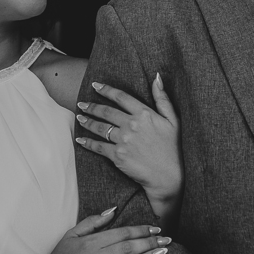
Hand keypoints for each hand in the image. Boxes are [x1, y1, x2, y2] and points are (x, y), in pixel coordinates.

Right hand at [35, 208, 170, 253]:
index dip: (140, 231)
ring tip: (163, 253)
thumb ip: (93, 222)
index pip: (121, 233)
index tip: (156, 230)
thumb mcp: (72, 234)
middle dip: (150, 243)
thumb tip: (113, 210)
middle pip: (128, 248)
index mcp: (91, 242)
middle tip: (167, 240)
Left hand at [76, 75, 181, 204]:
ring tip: (80, 118)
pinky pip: (98, 147)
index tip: (96, 86)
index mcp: (144, 114)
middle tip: (82, 104)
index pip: (121, 97)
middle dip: (91, 106)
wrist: (170, 175)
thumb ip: (162, 98)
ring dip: (87, 122)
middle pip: (106, 112)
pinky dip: (88, 143)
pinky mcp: (118, 156)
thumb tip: (157, 78)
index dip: (106, 90)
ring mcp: (123, 140)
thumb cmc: (174, 147)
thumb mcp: (173, 120)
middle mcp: (131, 125)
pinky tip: (81, 140)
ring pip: (100, 128)